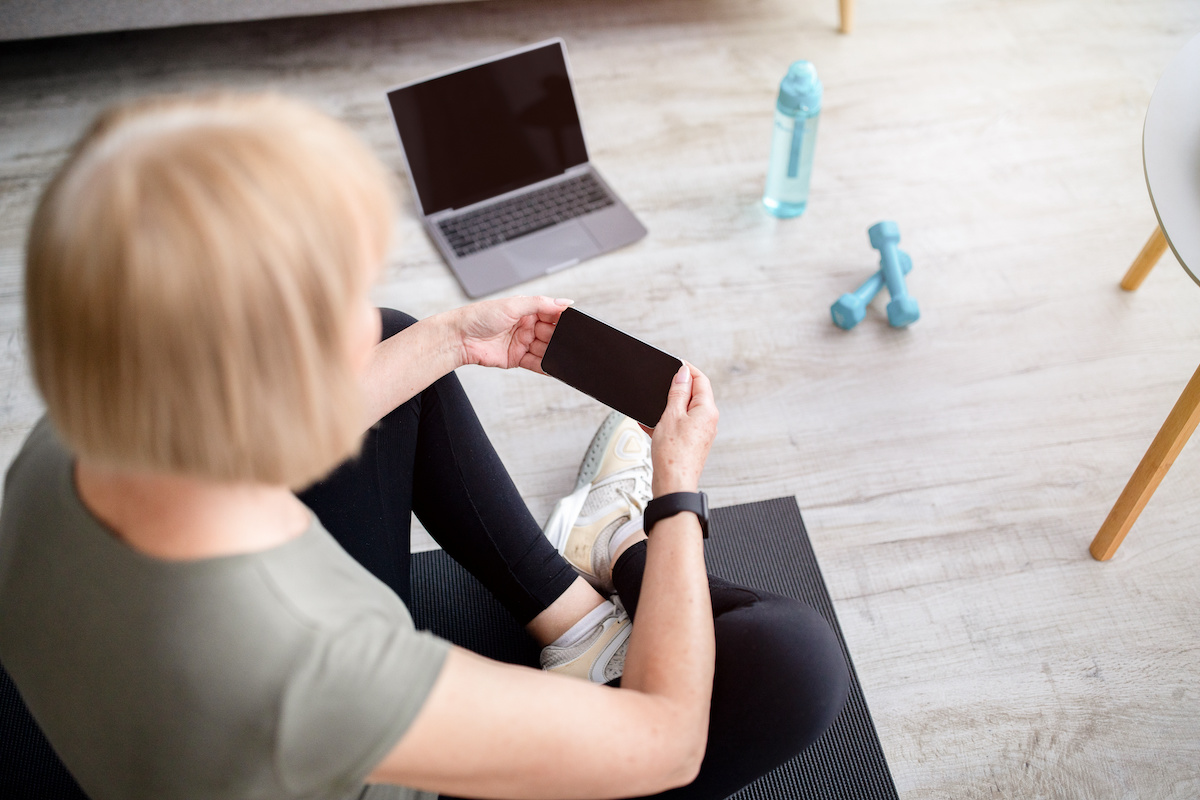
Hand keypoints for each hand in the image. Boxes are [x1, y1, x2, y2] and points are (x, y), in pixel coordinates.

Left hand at [452, 296, 571, 371]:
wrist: (459, 338)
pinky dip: (546, 366)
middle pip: (551, 333)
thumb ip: (541, 304)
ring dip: (554, 353)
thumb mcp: (513, 305)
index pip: (552, 313)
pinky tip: (555, 367)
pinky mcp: (516, 359)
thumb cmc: (480, 316)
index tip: (576, 323)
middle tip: (570, 342)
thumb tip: (565, 302)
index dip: (563, 319)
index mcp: (527, 310)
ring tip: (564, 355)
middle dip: (560, 338)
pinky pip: (536, 363)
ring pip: (545, 349)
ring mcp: (522, 343)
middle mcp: (526, 326)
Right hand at [649, 363, 718, 495]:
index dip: (687, 370)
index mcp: (707, 410)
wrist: (673, 484)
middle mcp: (707, 421)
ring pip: (683, 411)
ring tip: (653, 411)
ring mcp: (700, 433)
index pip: (701, 380)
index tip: (674, 365)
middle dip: (675, 389)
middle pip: (693, 395)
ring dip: (668, 407)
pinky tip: (650, 425)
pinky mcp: (691, 443)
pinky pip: (678, 425)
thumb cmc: (673, 454)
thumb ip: (677, 392)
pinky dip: (665, 422)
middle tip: (661, 387)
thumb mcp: (671, 415)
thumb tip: (683, 374)